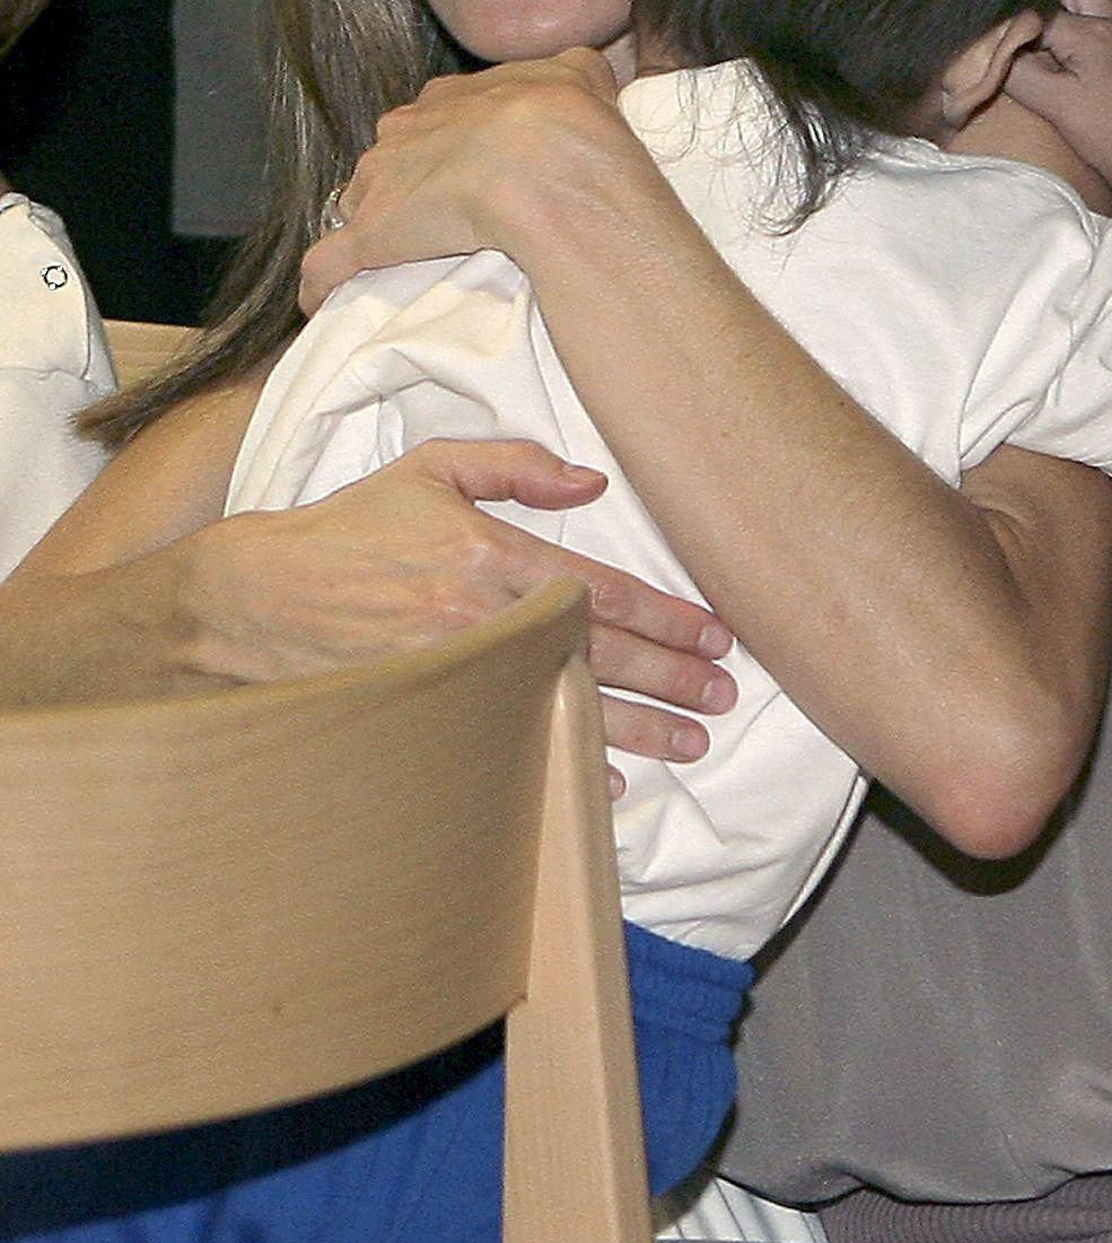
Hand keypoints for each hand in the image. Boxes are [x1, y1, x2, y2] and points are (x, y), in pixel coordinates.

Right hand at [186, 437, 734, 790]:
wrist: (256, 598)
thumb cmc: (348, 530)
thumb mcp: (428, 470)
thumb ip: (515, 463)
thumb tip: (592, 480)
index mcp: (490, 554)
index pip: (603, 590)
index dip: (668, 617)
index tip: (716, 636)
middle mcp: (482, 617)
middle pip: (600, 653)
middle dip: (672, 678)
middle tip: (724, 696)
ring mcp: (459, 673)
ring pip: (568, 704)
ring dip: (638, 728)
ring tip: (692, 743)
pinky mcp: (435, 712)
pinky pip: (514, 743)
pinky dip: (562, 765)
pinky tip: (607, 779)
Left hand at [300, 51, 622, 314]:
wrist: (544, 164)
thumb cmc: (565, 122)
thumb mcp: (580, 75)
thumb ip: (572, 74)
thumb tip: (581, 76)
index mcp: (449, 98)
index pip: (433, 119)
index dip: (445, 144)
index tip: (466, 169)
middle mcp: (403, 131)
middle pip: (391, 159)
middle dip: (405, 183)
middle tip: (439, 216)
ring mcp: (379, 183)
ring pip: (359, 202)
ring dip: (371, 226)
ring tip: (395, 261)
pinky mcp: (366, 237)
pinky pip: (328, 262)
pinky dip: (322, 281)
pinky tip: (320, 301)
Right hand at [1003, 0, 1111, 214]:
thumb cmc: (1106, 133)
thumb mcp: (1052, 104)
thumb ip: (1018, 72)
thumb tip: (993, 50)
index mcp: (1090, 30)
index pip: (1038, 8)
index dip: (1013, 21)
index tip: (992, 35)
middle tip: (1023, 15)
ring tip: (1054, 10)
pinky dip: (1103, 1)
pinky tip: (1087, 25)